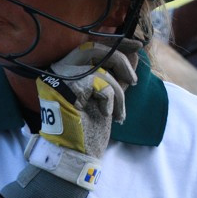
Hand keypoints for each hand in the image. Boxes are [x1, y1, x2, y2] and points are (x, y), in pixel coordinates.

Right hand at [0, 42, 136, 197]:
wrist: (75, 155)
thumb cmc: (89, 128)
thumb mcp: (108, 97)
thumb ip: (118, 75)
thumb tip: (134, 54)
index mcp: (67, 69)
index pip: (93, 44)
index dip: (117, 42)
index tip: (137, 45)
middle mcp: (58, 69)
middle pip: (95, 47)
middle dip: (121, 59)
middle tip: (134, 80)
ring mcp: (59, 76)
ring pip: (100, 63)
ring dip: (118, 88)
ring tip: (120, 111)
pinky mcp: (66, 87)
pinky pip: (101, 82)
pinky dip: (111, 99)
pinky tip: (107, 114)